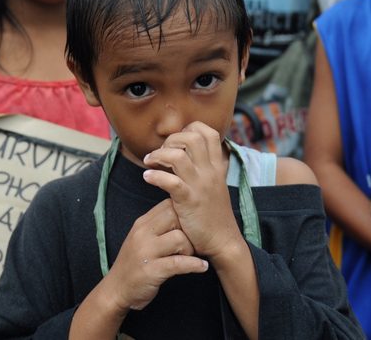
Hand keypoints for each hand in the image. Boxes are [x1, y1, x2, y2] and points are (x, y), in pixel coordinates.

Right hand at [101, 199, 206, 312]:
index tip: (190, 227)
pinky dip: (194, 265)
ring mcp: (146, 252)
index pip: (168, 205)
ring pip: (180, 239)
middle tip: (192, 242)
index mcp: (141, 224)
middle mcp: (142, 234)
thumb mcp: (141, 239)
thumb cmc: (134, 263)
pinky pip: (179, 263)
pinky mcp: (152, 271)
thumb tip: (181, 215)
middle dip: (189, 229)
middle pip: (175, 217)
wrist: (116, 289)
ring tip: (191, 257)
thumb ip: (157, 226)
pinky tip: (202, 267)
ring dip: (191, 249)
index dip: (184, 214)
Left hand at [142, 121, 241, 260]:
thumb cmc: (214, 214)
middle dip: (171, 140)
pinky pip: (170, 182)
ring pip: (178, 156)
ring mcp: (200, 186)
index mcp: (216, 167)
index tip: (176, 141)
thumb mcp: (214, 185)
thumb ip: (204, 168)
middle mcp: (210, 172)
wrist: (223, 241)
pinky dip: (155, 176)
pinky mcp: (189, 201)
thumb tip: (185, 153)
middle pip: (192, 138)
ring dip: (158, 155)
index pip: (209, 132)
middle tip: (160, 153)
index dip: (190, 129)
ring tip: (149, 163)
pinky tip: (147, 178)